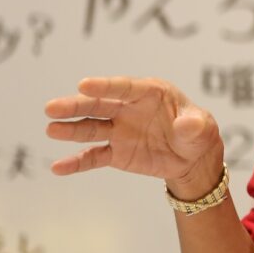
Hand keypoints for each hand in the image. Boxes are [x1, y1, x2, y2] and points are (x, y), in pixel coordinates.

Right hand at [45, 77, 223, 193]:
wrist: (193, 157)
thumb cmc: (197, 132)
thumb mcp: (203, 128)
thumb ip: (194, 125)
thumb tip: (187, 125)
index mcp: (150, 93)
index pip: (124, 87)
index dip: (104, 86)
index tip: (83, 84)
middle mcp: (128, 109)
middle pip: (99, 105)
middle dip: (76, 106)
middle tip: (52, 107)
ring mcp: (119, 130)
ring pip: (91, 128)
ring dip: (71, 129)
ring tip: (51, 129)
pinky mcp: (115, 152)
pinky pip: (93, 156)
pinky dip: (76, 162)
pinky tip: (58, 167)